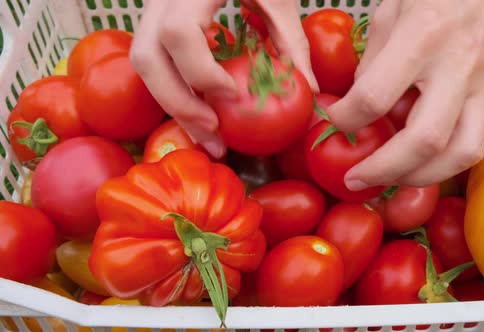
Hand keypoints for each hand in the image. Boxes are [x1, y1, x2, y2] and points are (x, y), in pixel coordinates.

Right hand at [130, 0, 317, 158]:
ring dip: (173, 105)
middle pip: (147, 57)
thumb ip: (292, 40)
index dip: (201, 72)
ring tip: (208, 136)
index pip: (179, 33)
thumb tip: (309, 90)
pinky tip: (199, 114)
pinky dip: (173, 91)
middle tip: (214, 131)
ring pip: (143, 64)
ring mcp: (151, 9)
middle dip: (178, 103)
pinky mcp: (153, 21)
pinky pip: (152, 62)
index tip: (233, 94)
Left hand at [325, 0, 483, 189]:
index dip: (345, 119)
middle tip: (355, 179)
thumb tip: (358, 104)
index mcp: (421, 39)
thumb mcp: (391, 12)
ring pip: (460, 153)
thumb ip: (372, 61)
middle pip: (424, 140)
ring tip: (390, 183)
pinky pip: (473, 144)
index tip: (332, 122)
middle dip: (384, 169)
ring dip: (421, 178)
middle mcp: (455, 68)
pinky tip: (420, 166)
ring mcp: (479, 85)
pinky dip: (445, 165)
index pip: (373, 97)